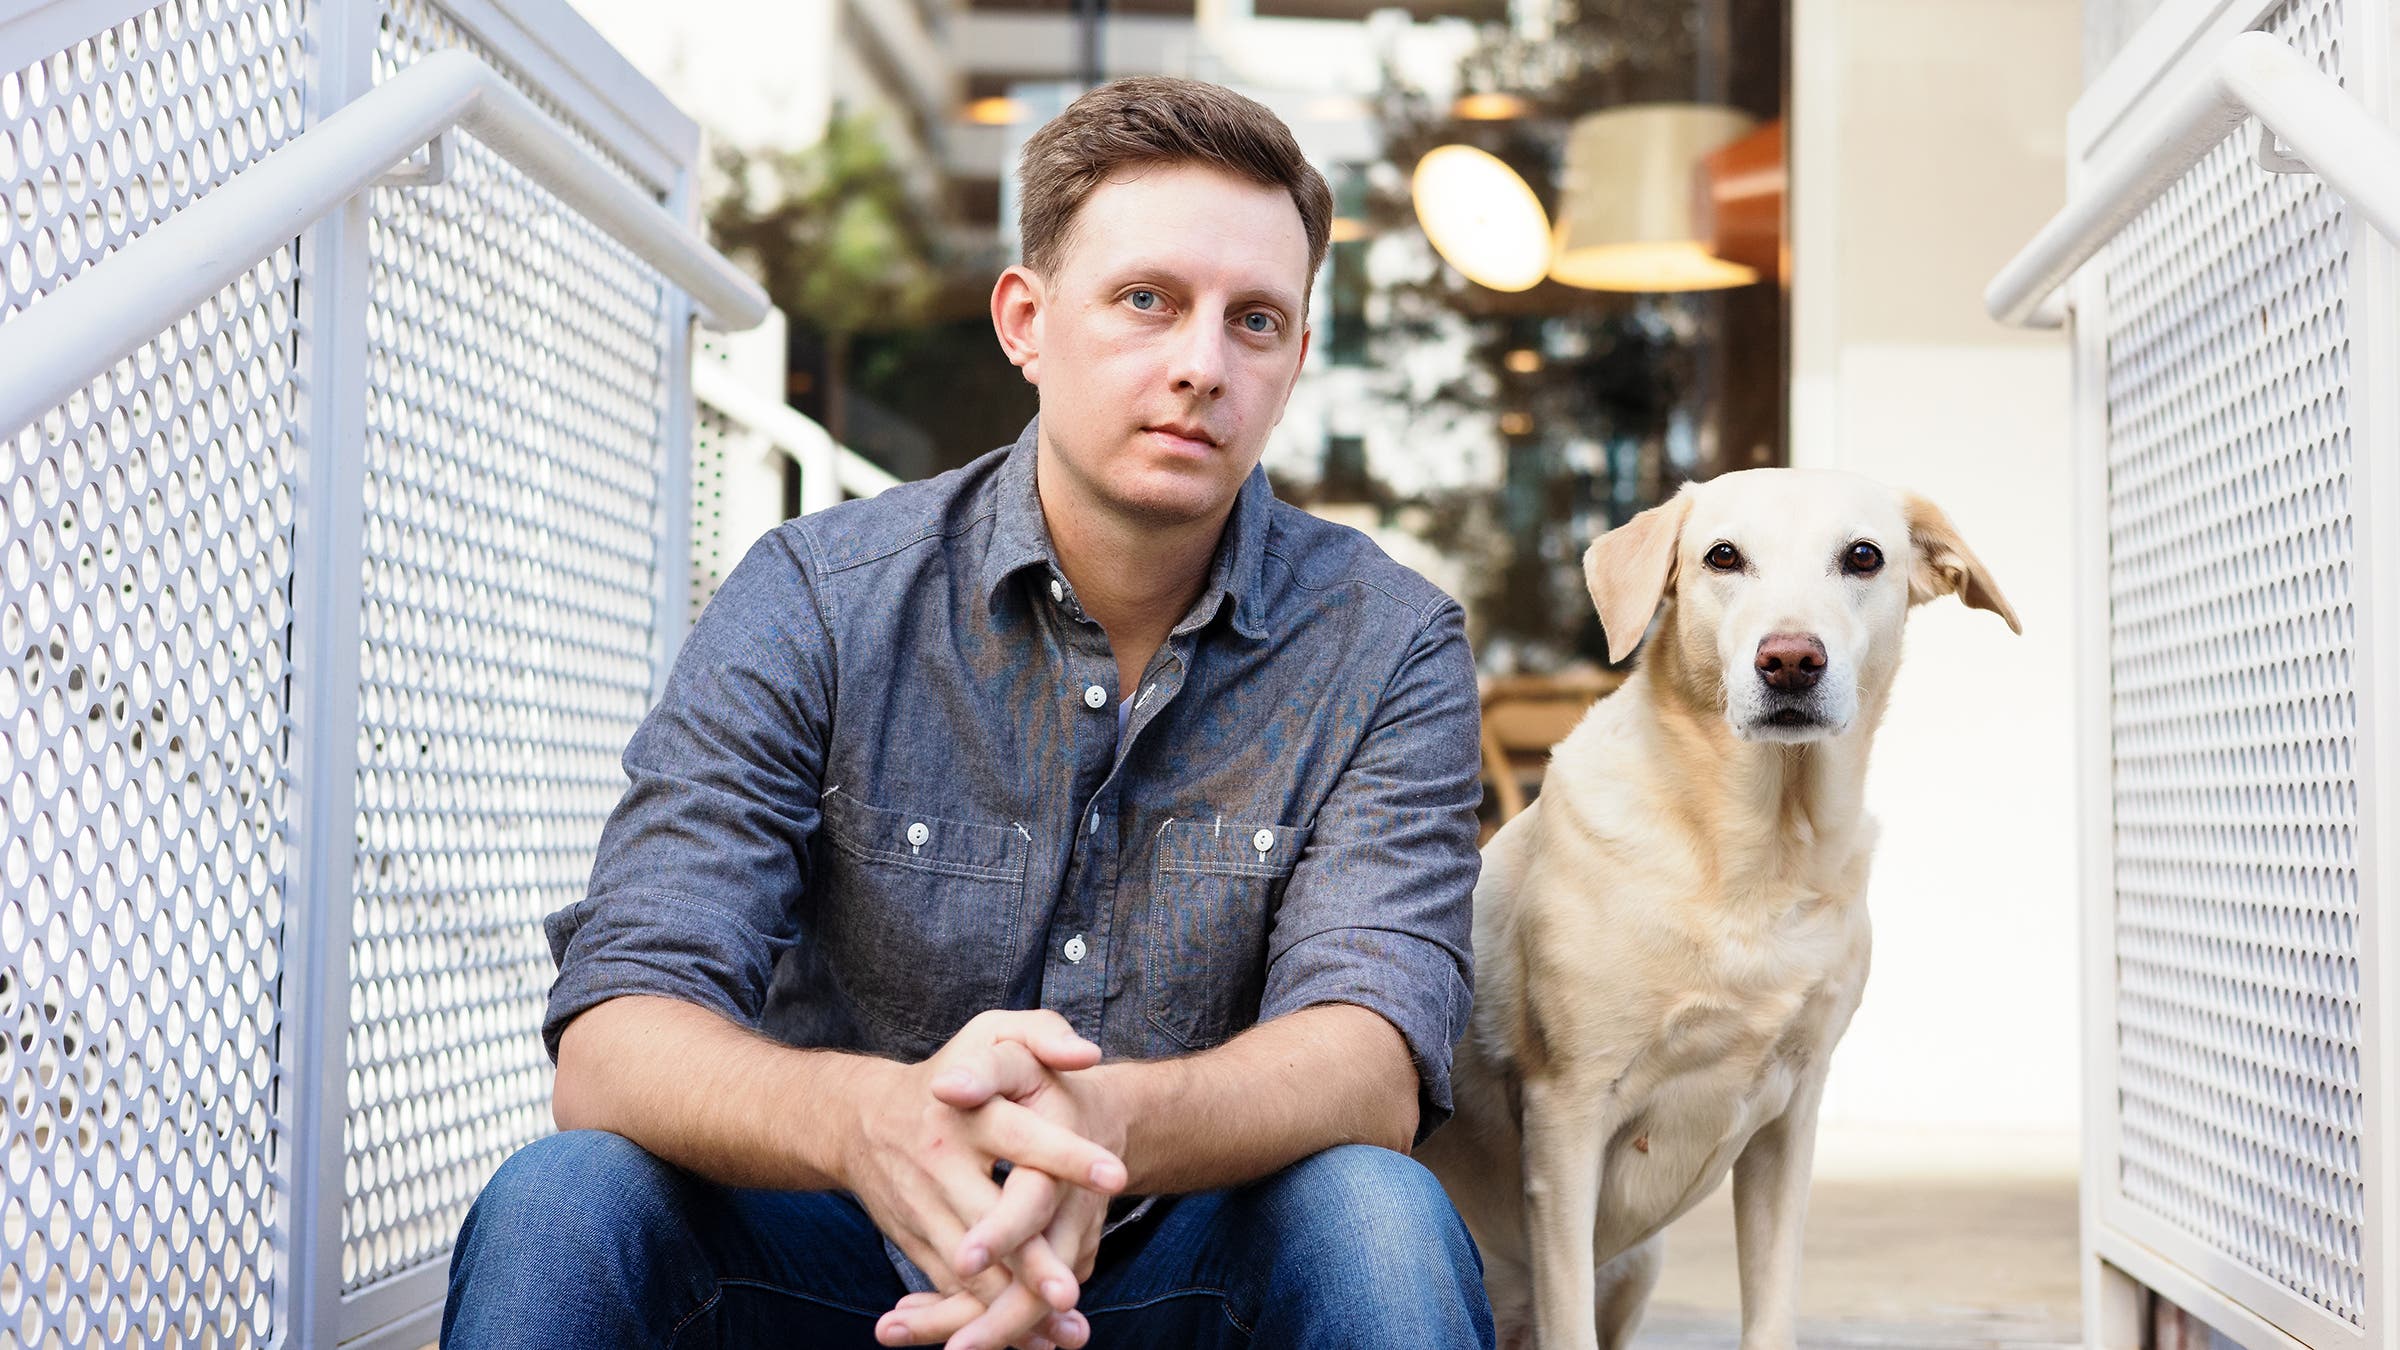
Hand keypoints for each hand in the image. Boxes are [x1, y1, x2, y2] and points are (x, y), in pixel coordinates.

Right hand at [846, 1012, 1125, 1348]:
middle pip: (990, 1218)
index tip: (1115, 1173)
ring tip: (1065, 1328)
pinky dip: (988, 1319)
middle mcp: (941, 1163)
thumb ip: (1043, 1033)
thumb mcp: (992, 1033)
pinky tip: (1033, 1342)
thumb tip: (1088, 1054)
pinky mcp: (916, 1243)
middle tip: (1068, 1291)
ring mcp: (924, 1209)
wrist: (861, 1119)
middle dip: (1028, 1260)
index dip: (1067, 1155)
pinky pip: (952, 1290)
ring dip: (1011, 1307)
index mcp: (966, 1111)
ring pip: (970, 1268)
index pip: (1021, 1135)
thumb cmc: (950, 1070)